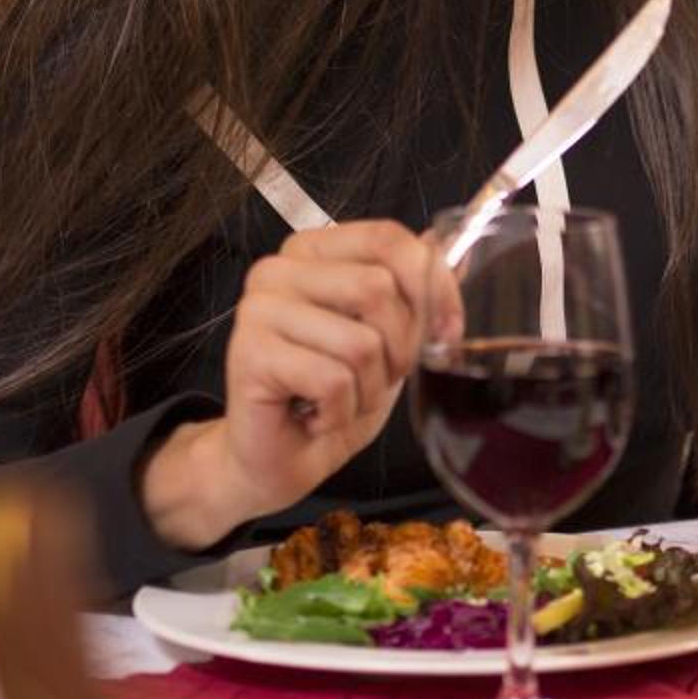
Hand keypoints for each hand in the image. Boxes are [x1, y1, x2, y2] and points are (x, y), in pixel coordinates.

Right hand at [139, 221, 462, 549]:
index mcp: (312, 252)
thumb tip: (444, 246)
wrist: (279, 460)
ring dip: (369, 388)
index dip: (431, 284)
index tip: (447, 329)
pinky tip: (317, 416)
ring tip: (343, 400)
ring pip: (360, 341)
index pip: (386, 238)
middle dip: (399, 349)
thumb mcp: (390, 339)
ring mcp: (258, 309)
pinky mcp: (250, 353)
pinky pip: (333, 380)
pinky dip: (341, 411)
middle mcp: (278, 270)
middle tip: (375, 378)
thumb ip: (412, 290)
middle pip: (377, 288)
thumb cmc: (332, 397)